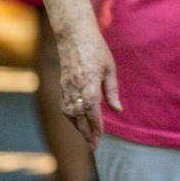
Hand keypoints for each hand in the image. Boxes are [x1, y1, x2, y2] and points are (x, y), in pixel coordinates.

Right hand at [58, 31, 119, 149]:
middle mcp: (74, 86)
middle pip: (78, 115)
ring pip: (69, 113)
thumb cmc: (96, 49)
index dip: (95, 123)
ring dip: (77, 127)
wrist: (74, 35)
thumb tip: (117, 110)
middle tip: (94, 146)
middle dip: (86, 132)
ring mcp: (65, 86)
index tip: (100, 135)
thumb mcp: (110, 68)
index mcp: (88, 81)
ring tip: (87, 138)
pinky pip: (64, 106)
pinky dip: (71, 117)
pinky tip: (77, 123)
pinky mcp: (62, 85)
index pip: (91, 108)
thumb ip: (112, 90)